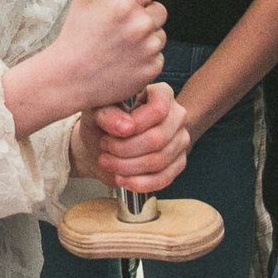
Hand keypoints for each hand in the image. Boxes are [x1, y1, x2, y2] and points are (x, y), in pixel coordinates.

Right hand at [3, 0, 166, 129]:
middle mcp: (140, 24)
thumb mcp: (82, 2)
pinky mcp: (152, 68)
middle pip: (160, 9)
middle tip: (127, 24)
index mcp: (124, 4)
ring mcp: (148, 47)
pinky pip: (157, 56)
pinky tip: (125, 60)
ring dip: (147, 37)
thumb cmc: (74, 42)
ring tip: (122, 46)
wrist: (69, 79)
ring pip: (160, 34)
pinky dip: (145, 58)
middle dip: (146, 14)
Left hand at [70, 82, 189, 191]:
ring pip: (159, 160)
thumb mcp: (97, 111)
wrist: (104, 145)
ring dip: (127, 167)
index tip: (110, 133)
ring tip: (107, 162)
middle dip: (125, 149)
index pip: (159, 109)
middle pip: (158, 138)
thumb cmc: (102, 121)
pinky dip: (139, 183)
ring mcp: (181, 140)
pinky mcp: (178, 163)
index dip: (135, 124)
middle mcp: (177, 115)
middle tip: (104, 148)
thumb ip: (108, 114)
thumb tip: (126, 128)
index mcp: (161, 93)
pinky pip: (164, 178)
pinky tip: (121, 179)